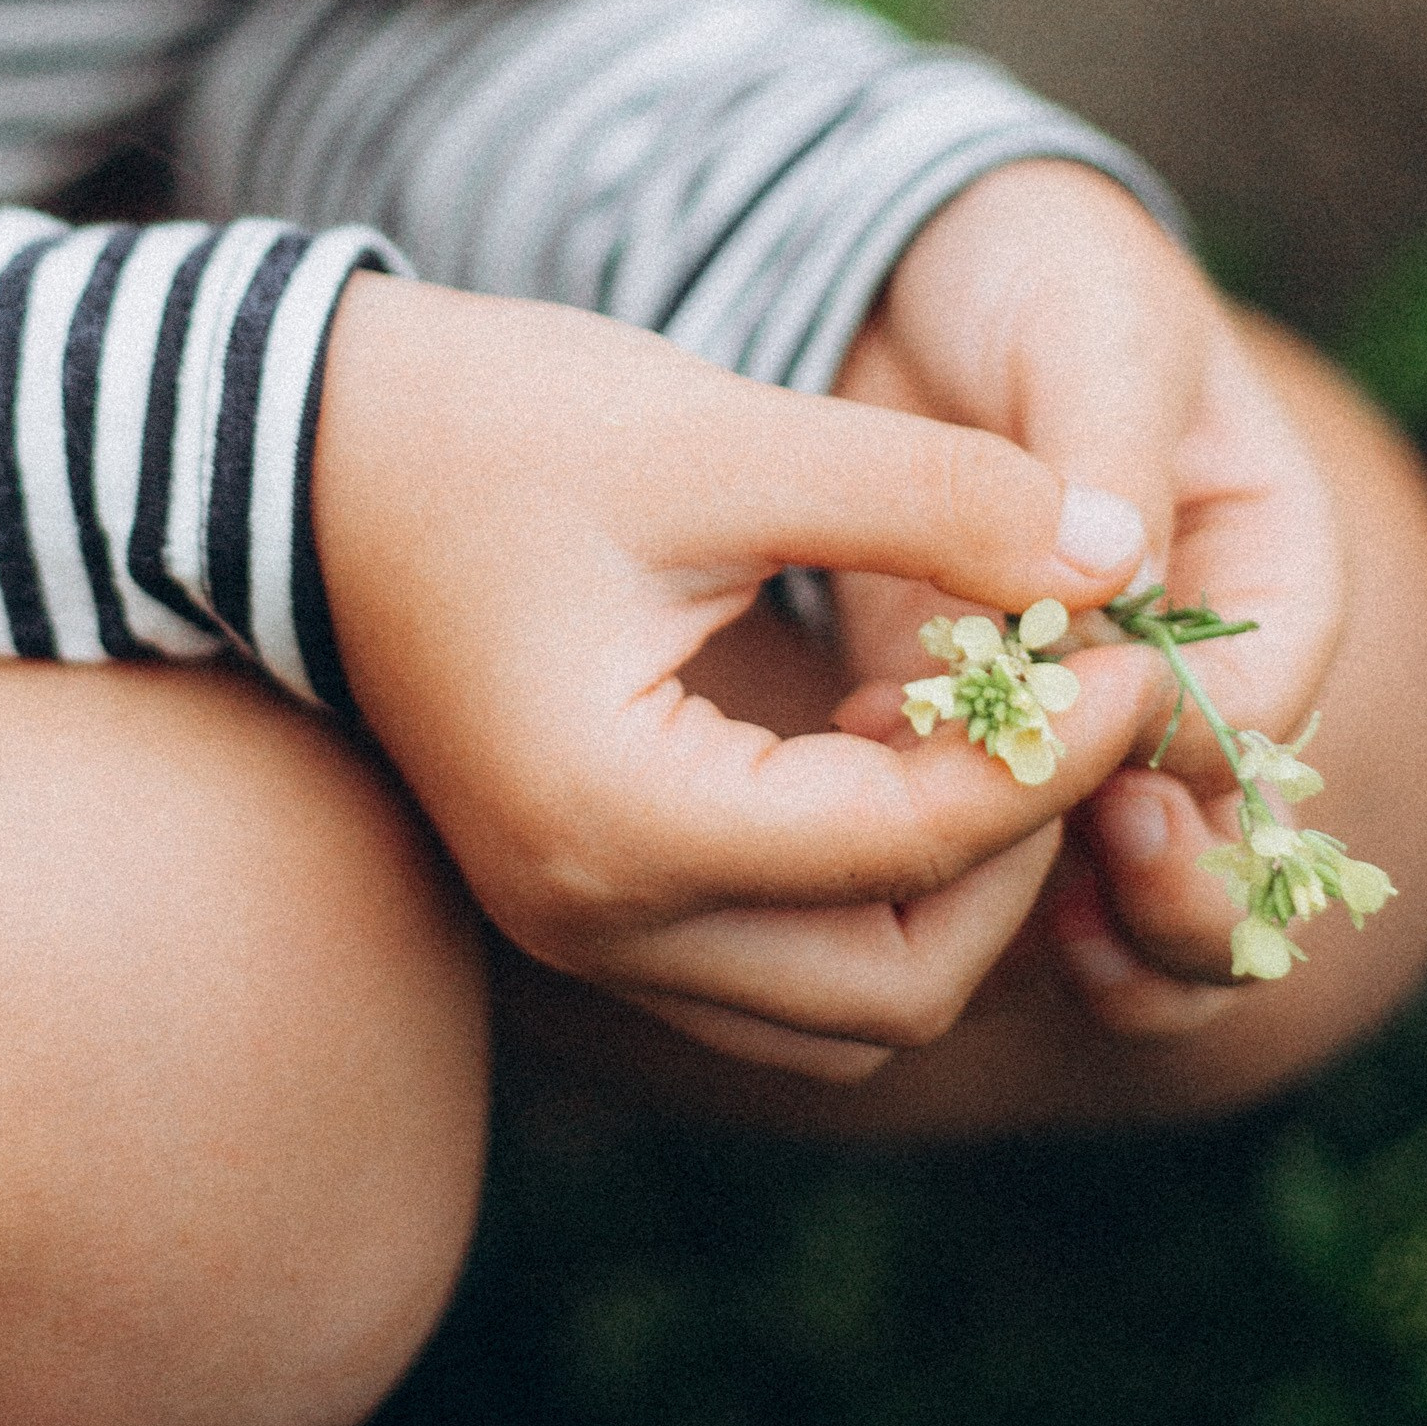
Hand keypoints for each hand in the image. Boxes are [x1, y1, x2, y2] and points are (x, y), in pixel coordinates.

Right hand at [311, 273, 1163, 1080]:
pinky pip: (776, 963)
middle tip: (1075, 697)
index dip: (1057, 752)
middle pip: (892, 989)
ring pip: (840, 1004)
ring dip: (948, 890)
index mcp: (620, 819)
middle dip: (1016, 854)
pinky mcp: (585, 896)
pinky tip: (898, 733)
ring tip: (993, 718)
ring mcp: (580, 930)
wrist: (288, 446)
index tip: (1138, 644)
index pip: (910, 847)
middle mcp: (595, 921)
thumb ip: (932, 495)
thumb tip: (1122, 553)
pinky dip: (869, 885)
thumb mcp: (722, 433)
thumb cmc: (489, 421)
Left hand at [830, 163, 1345, 1038]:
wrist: (919, 265)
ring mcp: (1093, 713)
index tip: (1116, 783)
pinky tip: (855, 816)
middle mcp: (1204, 666)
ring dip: (1060, 917)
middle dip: (1165, 891)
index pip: (1264, 709)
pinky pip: (992, 834)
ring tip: (974, 915)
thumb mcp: (1093, 330)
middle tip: (1078, 901)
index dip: (1193, 763)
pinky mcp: (983, 723)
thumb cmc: (1042, 273)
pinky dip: (943, 853)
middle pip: (1225, 835)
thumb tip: (1121, 587)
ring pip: (1116, 873)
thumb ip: (1109, 451)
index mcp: (1275, 569)